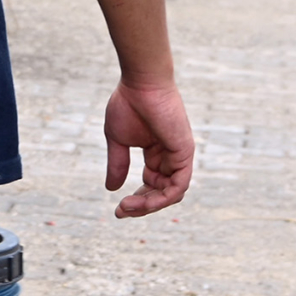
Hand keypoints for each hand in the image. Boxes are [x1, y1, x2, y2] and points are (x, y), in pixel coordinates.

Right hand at [104, 81, 193, 217]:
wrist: (141, 84)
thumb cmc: (129, 104)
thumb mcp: (118, 140)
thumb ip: (117, 164)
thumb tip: (111, 189)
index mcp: (156, 153)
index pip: (151, 184)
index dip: (137, 199)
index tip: (118, 208)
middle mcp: (170, 157)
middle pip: (161, 192)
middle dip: (142, 206)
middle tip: (121, 211)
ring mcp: (179, 156)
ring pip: (171, 193)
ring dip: (150, 205)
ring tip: (128, 207)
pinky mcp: (184, 153)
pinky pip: (179, 185)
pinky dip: (163, 197)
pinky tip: (145, 202)